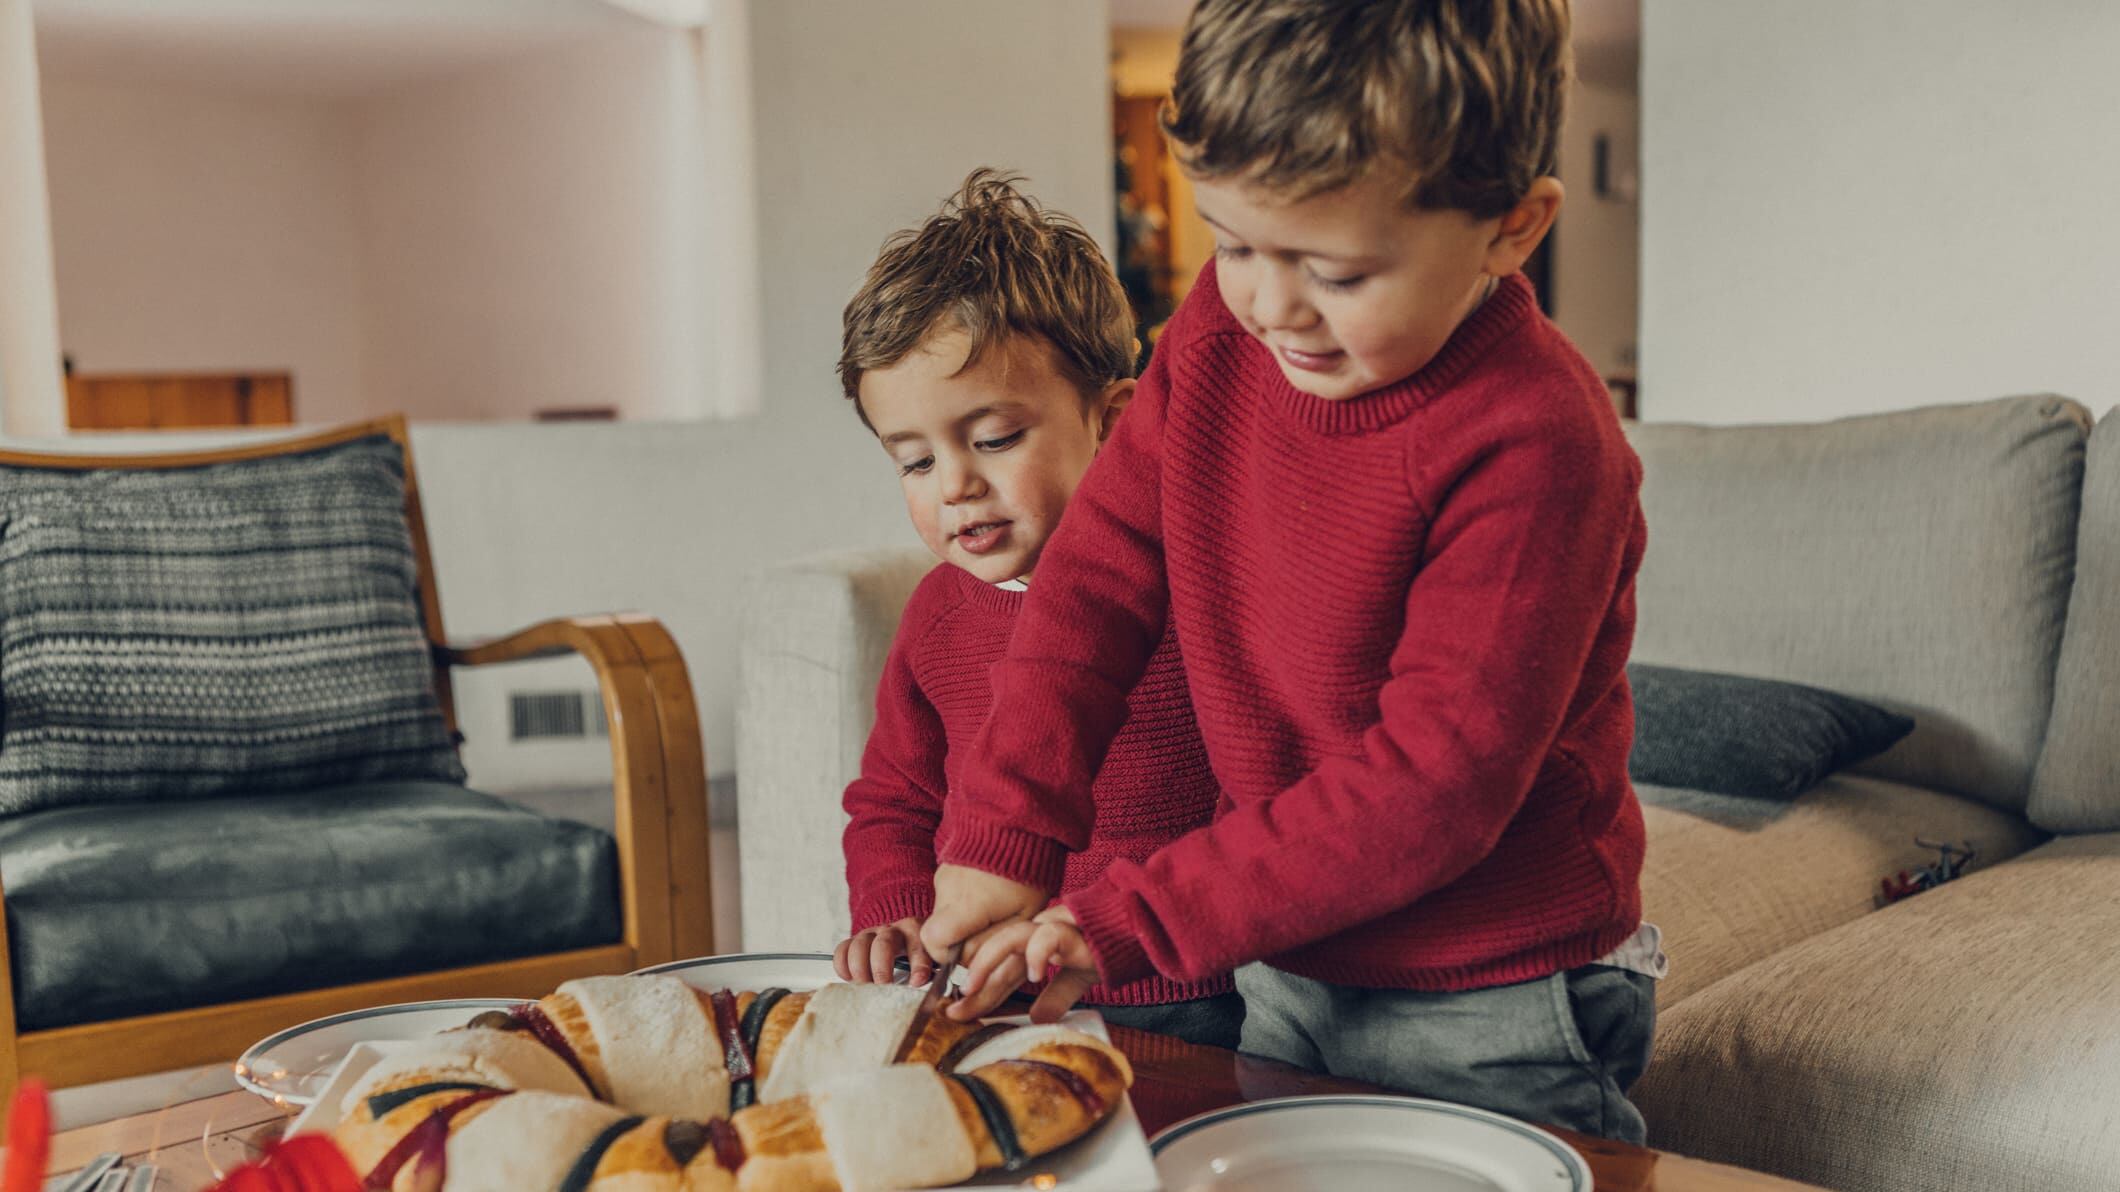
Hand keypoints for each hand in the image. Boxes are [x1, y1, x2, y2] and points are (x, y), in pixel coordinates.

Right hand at [833, 916, 930, 985]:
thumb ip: (930, 972)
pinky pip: (842, 949)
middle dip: (881, 969)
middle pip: (883, 944)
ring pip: (859, 945)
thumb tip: (928, 995)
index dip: (918, 965)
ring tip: (865, 988)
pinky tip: (850, 979)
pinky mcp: (854, 941)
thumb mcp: (929, 959)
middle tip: (883, 988)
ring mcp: (871, 934)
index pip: (918, 946)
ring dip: (860, 970)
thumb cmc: (916, 953)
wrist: (902, 936)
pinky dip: (843, 966)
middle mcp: (892, 931)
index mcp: (916, 933)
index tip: (916, 982)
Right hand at [919, 864, 1049, 964]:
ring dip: (962, 921)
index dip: (949, 955)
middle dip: (957, 941)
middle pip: (936, 931)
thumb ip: (995, 942)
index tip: (973, 952)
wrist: (1022, 823)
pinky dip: (962, 903)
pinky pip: (947, 897)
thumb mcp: (1023, 916)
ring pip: (942, 914)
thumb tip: (973, 965)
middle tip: (988, 932)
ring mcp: (943, 876)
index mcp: (968, 904)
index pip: (934, 941)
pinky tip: (986, 894)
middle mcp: (948, 890)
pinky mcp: (946, 868)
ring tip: (992, 908)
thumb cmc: (1030, 873)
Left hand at [955, 905, 1099, 1021]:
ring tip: (973, 987)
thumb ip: (1056, 995)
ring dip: (988, 961)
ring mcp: (1053, 927)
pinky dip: (1037, 953)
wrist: (1138, 928)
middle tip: (956, 1006)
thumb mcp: (1078, 978)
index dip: (979, 992)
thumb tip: (1038, 1018)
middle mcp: (1038, 933)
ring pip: (1011, 936)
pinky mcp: (1073, 929)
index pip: (1002, 970)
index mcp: (1037, 947)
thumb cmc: (1108, 948)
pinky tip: (1034, 974)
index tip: (957, 1012)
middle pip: (996, 951)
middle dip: (974, 981)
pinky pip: (1048, 935)